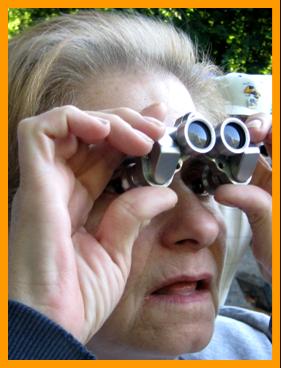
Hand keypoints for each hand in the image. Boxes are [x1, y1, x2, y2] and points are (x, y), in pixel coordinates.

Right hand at [8, 104, 177, 342]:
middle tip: (159, 129)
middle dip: (128, 123)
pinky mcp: (33, 182)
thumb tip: (164, 193)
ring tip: (142, 136)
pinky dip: (75, 120)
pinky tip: (106, 132)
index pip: (105, 154)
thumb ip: (134, 216)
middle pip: (91, 135)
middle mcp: (59, 185)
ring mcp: (44, 181)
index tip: (162, 127)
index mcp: (79, 201)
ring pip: (69, 124)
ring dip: (109, 120)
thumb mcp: (116, 252)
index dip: (132, 135)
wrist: (48, 326)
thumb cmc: (76, 296)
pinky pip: (40, 131)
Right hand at [215, 113, 271, 281]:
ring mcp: (268, 183)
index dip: (266, 126)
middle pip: (266, 138)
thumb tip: (223, 191)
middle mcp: (277, 175)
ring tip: (217, 148)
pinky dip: (228, 167)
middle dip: (246, 132)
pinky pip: (241, 171)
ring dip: (234, 148)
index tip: (250, 132)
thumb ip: (253, 203)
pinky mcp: (257, 192)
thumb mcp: (273, 228)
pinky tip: (216, 169)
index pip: (279, 136)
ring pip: (251, 153)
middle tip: (227, 138)